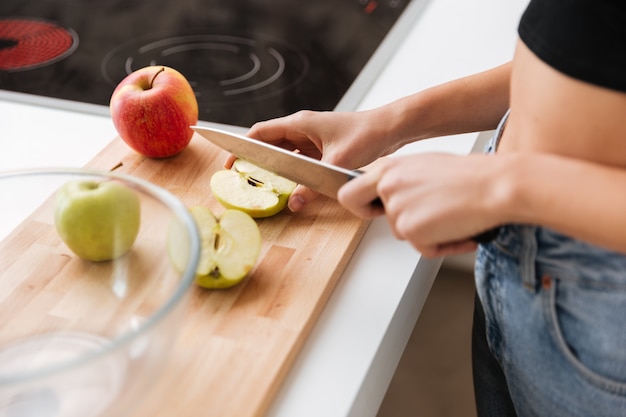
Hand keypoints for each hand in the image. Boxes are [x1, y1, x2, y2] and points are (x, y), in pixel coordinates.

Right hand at [234, 110, 397, 211]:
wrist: (389, 128)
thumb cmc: (365, 135)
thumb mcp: (335, 163)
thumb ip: (313, 185)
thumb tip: (295, 203)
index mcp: (300, 123)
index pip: (260, 132)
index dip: (241, 146)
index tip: (229, 162)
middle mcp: (303, 128)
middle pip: (269, 143)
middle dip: (254, 159)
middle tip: (241, 178)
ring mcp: (313, 137)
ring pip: (285, 152)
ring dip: (274, 166)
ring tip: (261, 183)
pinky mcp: (323, 146)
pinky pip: (300, 158)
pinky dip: (292, 170)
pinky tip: (290, 184)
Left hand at [338, 153, 502, 257]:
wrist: (495, 184)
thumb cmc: (470, 175)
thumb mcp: (425, 167)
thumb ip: (402, 182)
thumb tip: (396, 198)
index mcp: (389, 167)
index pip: (350, 190)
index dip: (360, 204)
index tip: (371, 209)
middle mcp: (387, 185)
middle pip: (365, 213)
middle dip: (383, 220)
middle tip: (414, 223)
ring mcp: (396, 208)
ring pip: (403, 232)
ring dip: (427, 233)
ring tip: (454, 217)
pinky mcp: (410, 229)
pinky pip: (423, 248)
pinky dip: (443, 245)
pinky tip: (461, 231)